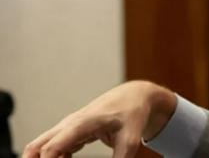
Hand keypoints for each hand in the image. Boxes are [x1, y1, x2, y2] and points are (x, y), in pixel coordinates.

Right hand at [23, 80, 175, 157]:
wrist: (134, 96)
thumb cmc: (132, 113)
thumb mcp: (130, 142)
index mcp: (82, 123)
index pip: (52, 147)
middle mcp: (70, 124)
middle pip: (36, 147)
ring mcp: (68, 127)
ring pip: (42, 147)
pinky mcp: (72, 132)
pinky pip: (54, 149)